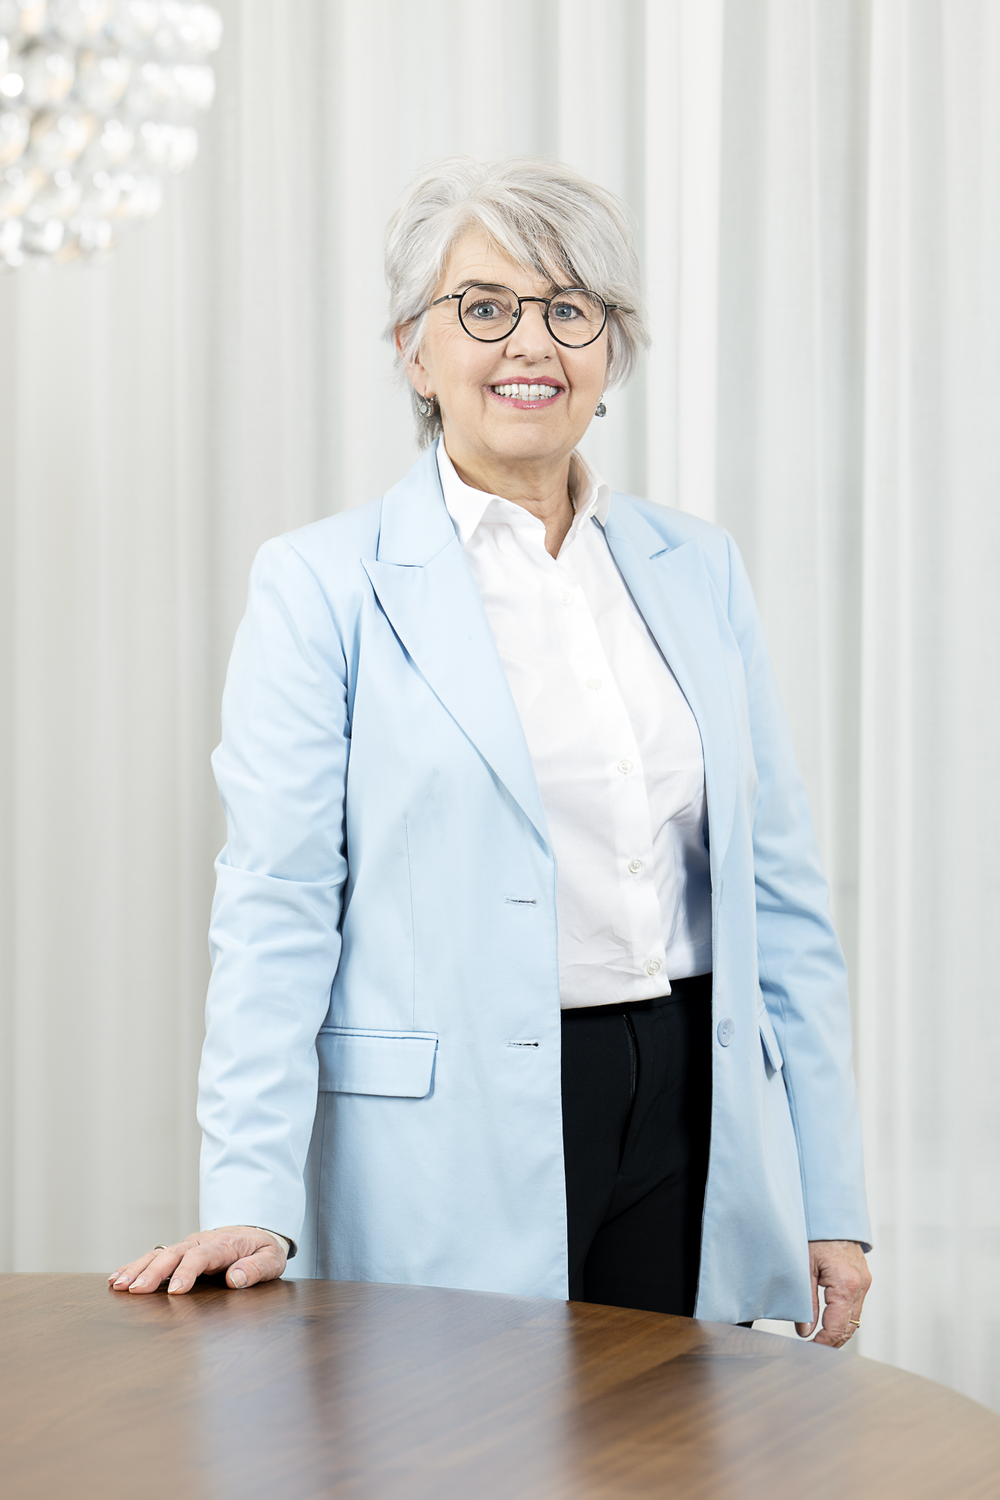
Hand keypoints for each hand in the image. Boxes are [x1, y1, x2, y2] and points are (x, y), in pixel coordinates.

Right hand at [108, 1226, 287, 1295]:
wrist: (255, 1231)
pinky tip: (117, 1278)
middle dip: (154, 1271)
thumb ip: (256, 1268)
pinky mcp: (179, 1251)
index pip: (203, 1256)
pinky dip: (135, 1265)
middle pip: (174, 1254)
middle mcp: (201, 1241)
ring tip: (118, 1285)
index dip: (187, 1272)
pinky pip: (155, 1256)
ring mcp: (187, 1245)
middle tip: (135, 1289)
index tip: (175, 1291)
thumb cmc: (263, 1249)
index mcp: (224, 1244)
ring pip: (159, 1253)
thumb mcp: (272, 1259)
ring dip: (138, 1268)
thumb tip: (235, 1279)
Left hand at [796, 1239, 870, 1346]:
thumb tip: (805, 1330)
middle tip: (815, 1348)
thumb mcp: (804, 1267)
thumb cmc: (816, 1234)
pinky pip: (856, 1304)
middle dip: (833, 1341)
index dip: (824, 1342)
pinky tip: (830, 1319)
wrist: (830, 1212)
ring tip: (821, 1338)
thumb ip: (807, 1302)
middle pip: (850, 1327)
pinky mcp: (863, 1277)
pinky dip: (845, 1315)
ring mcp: (864, 1281)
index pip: (838, 1327)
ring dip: (840, 1330)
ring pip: (855, 1317)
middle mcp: (860, 1285)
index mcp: (846, 1284)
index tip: (811, 1349)